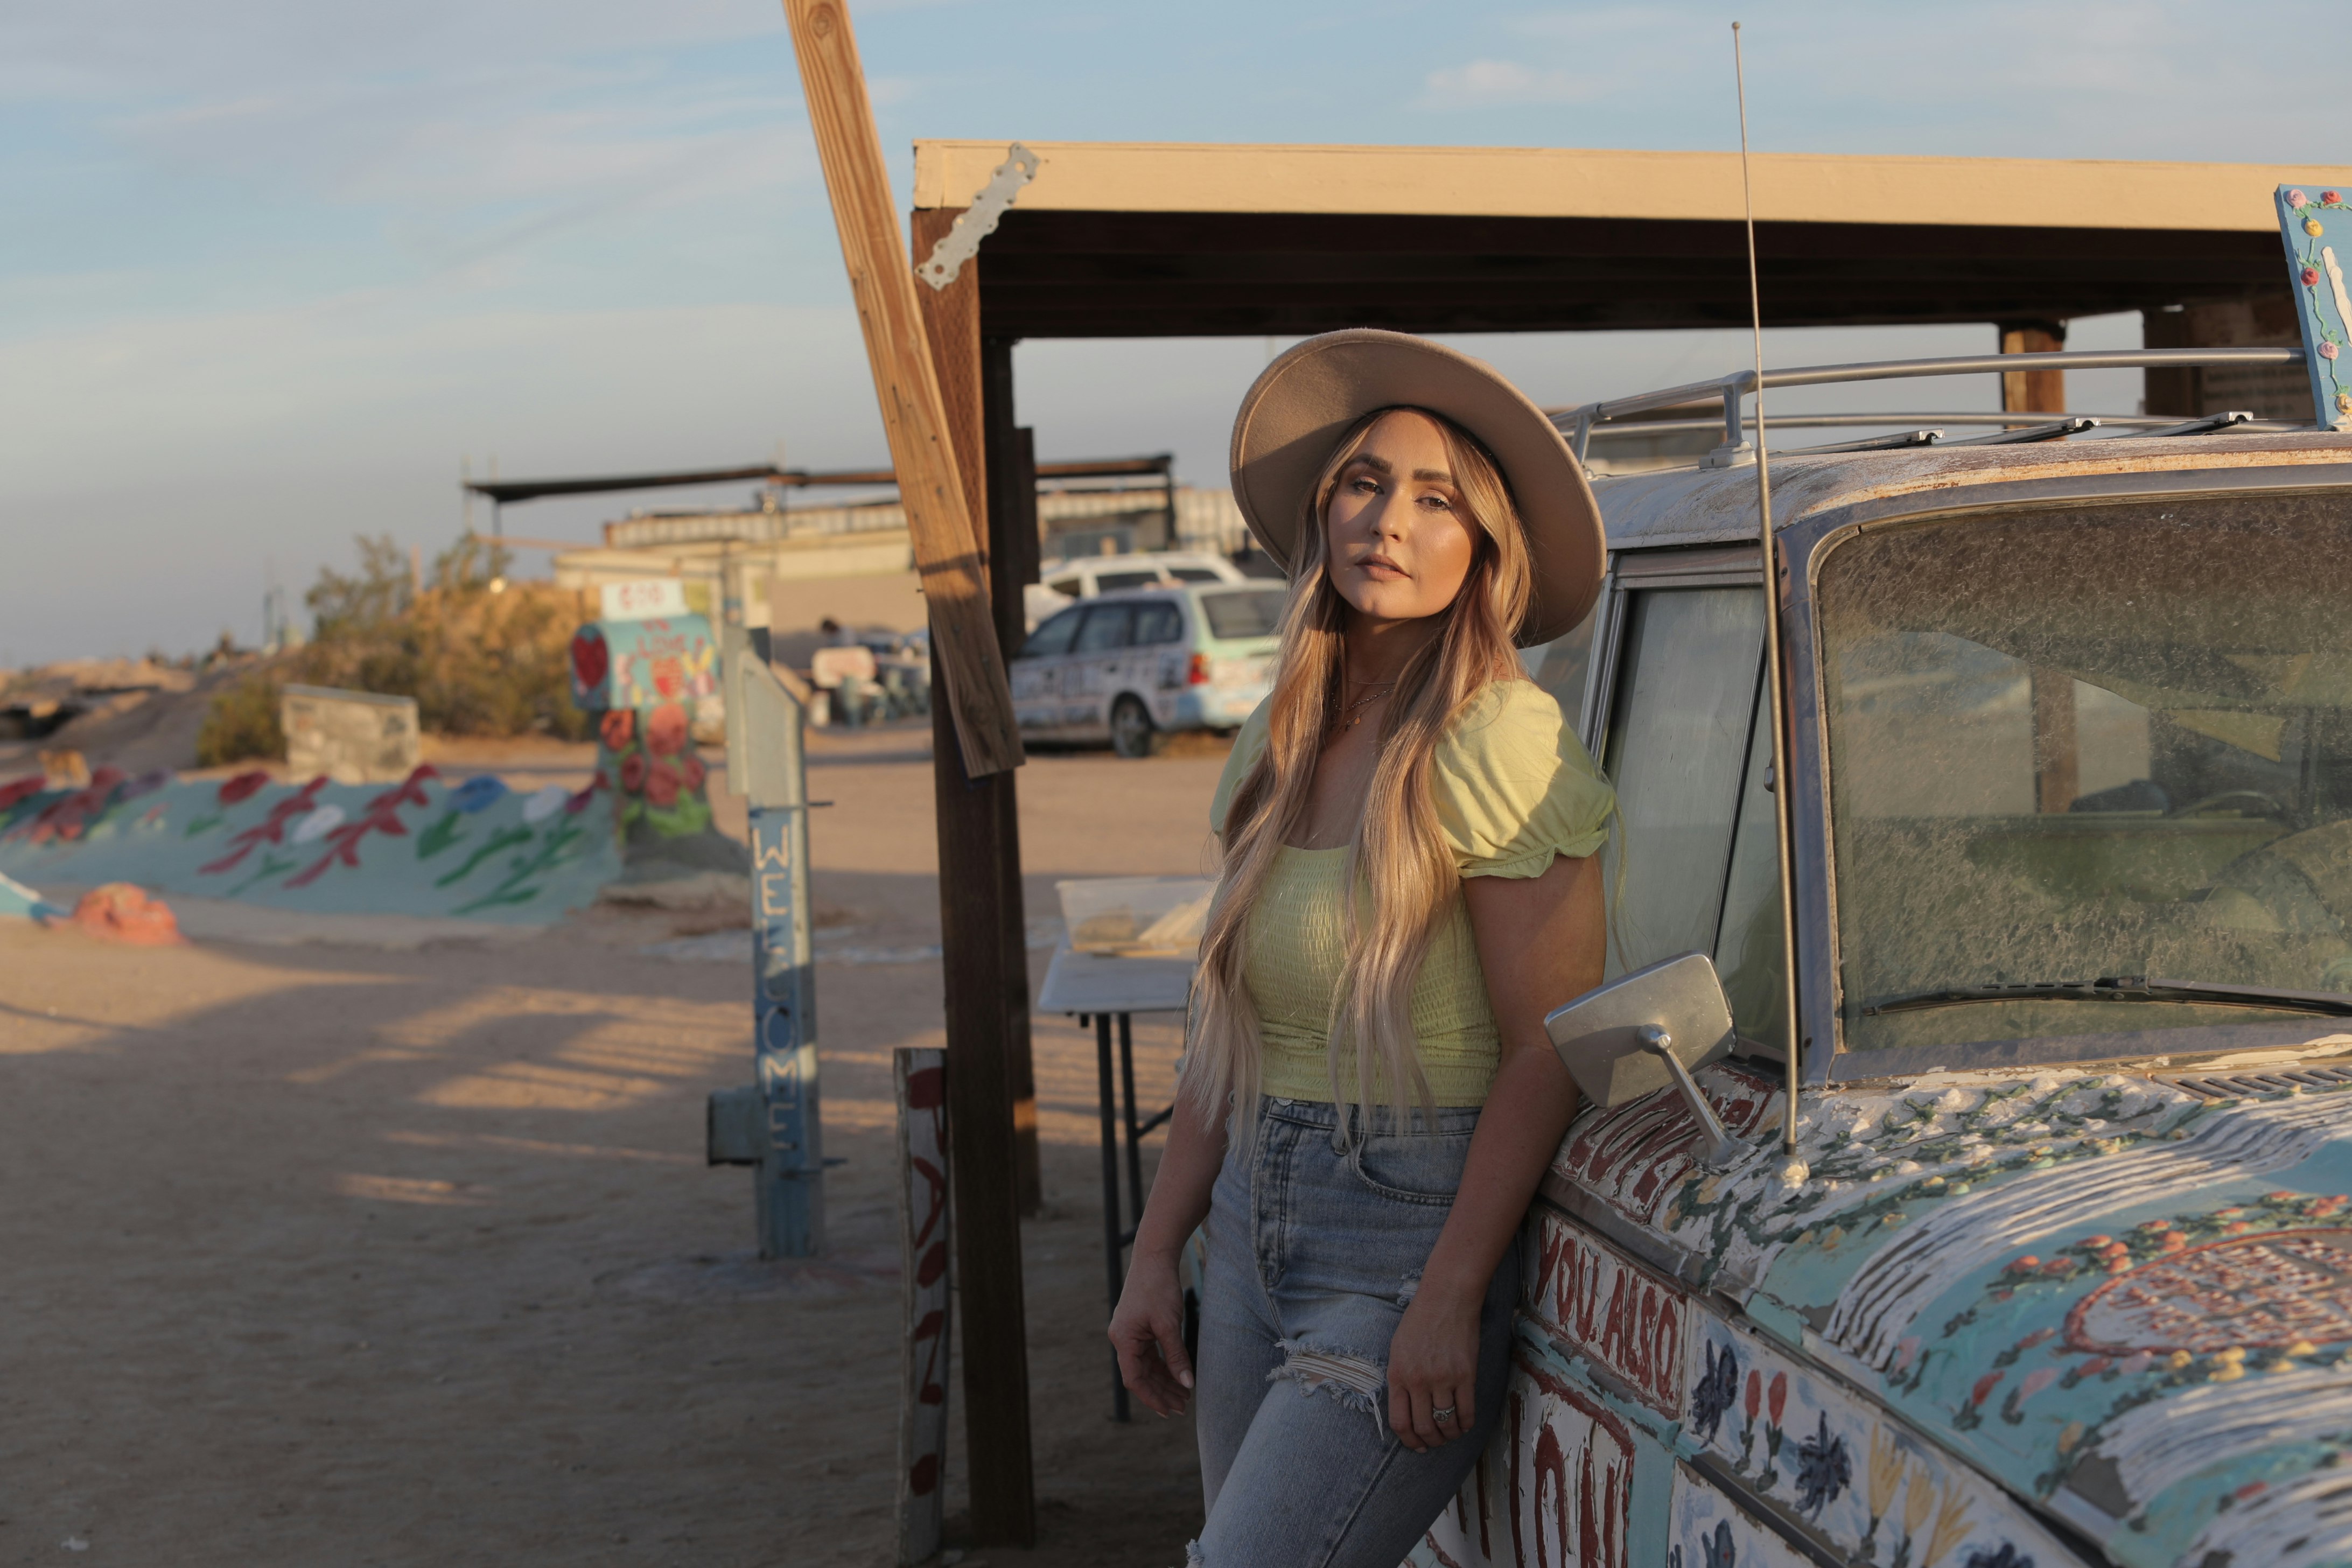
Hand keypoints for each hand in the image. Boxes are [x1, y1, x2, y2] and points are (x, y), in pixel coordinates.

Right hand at [1109, 1252, 1193, 1416]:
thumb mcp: (1169, 1324)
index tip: (1168, 1411)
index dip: (1152, 1397)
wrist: (1154, 1257)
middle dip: (1162, 1391)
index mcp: (1124, 1339)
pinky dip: (1163, 1365)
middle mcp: (1123, 1338)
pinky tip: (1178, 1375)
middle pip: (1142, 1374)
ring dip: (1164, 1380)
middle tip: (1183, 1406)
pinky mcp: (1139, 1327)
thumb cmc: (1158, 1288)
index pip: (1135, 1379)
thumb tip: (1187, 1383)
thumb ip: (1176, 1356)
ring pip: (1147, 1365)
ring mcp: (1130, 1333)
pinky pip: (1150, 1353)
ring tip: (1184, 1394)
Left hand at [1385, 1287, 1477, 1451]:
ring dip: (1449, 1435)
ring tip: (1451, 1434)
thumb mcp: (1397, 1349)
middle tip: (1435, 1442)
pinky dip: (1466, 1424)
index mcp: (1397, 1375)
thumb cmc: (1419, 1321)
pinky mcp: (1465, 1375)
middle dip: (1430, 1441)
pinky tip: (1465, 1424)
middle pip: (1423, 1427)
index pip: (1399, 1422)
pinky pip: (1467, 1411)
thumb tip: (1405, 1409)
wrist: (1446, 1298)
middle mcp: (1418, 1381)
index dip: (1408, 1440)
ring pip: (1446, 1423)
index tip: (1417, 1445)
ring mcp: (1443, 1379)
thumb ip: (1399, 1379)